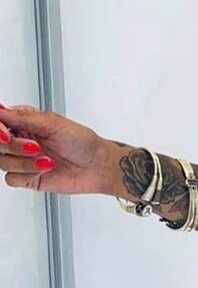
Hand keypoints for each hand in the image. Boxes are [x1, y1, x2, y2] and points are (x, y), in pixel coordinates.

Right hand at [0, 103, 117, 196]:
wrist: (98, 166)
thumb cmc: (83, 142)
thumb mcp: (54, 123)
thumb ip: (24, 117)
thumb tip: (1, 109)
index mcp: (25, 122)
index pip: (0, 122)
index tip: (7, 133)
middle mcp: (21, 140)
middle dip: (13, 146)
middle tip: (34, 147)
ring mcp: (23, 160)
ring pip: (2, 162)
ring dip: (25, 162)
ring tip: (47, 159)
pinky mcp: (28, 178)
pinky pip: (11, 178)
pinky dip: (27, 174)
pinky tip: (44, 170)